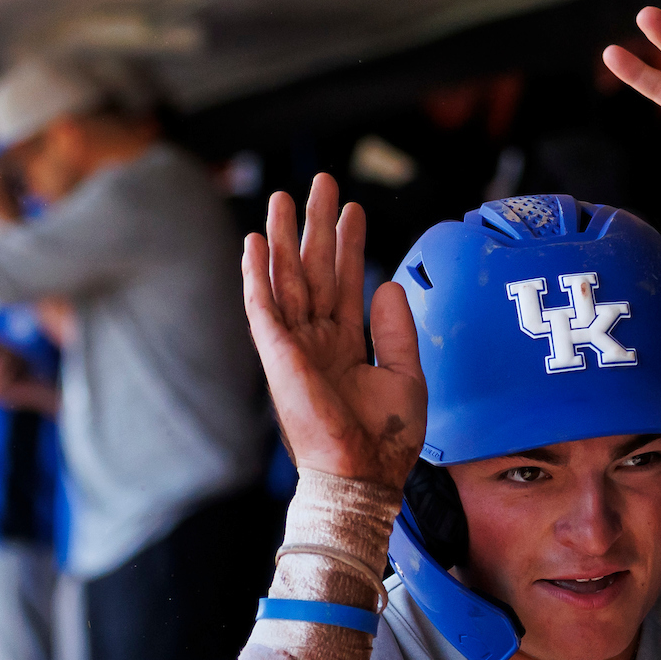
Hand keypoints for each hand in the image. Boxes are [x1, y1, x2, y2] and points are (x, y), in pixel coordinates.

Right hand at [243, 175, 424, 487]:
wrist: (365, 476)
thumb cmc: (384, 440)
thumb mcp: (405, 375)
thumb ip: (396, 331)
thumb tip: (389, 286)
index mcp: (343, 346)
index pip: (344, 283)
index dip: (348, 245)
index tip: (353, 209)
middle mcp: (315, 341)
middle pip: (313, 271)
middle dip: (315, 227)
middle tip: (320, 183)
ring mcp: (295, 347)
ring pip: (286, 280)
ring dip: (284, 238)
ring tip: (283, 197)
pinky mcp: (279, 357)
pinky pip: (263, 308)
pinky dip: (256, 275)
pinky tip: (255, 242)